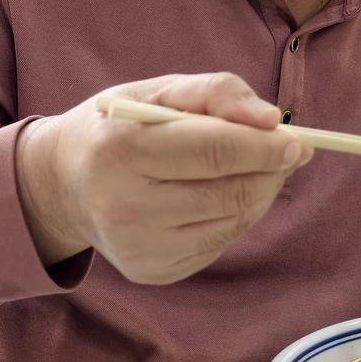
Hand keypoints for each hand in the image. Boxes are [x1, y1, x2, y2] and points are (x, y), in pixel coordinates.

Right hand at [15, 72, 311, 284]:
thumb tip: (272, 120)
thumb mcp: (157, 90)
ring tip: (249, 169)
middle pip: (230, 192)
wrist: (64, 185)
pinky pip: (219, 243)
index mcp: (122, 150)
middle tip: (285, 152)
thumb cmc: (120, 126)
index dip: (264, 147)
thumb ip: (216, 92)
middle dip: (269, 171)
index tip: (296, 142)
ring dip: (257, 193)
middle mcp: (125, 207)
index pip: (214, 152)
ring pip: (233, 221)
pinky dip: (233, 217)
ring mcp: (139, 247)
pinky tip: (214, 197)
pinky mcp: (153, 271)